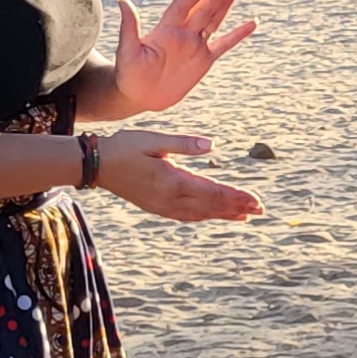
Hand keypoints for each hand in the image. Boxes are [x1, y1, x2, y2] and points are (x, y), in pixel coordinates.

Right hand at [95, 128, 263, 223]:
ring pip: (201, 214)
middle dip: (237, 207)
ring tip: (245, 215)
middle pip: (211, 206)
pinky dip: (205, 216)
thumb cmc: (124, 148)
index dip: (237, 197)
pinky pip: (186, 216)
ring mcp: (162, 206)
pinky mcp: (156, 208)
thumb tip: (212, 145)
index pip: (213, 192)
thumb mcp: (153, 140)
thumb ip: (183, 144)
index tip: (256, 200)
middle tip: (261, 210)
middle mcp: (170, 198)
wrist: (94, 165)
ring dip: (224, 214)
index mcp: (172, 181)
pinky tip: (213, 215)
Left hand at [110, 0, 256, 113]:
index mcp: (166, 30)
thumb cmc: (128, 72)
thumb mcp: (127, 49)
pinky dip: (238, 34)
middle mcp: (183, 34)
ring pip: (215, 19)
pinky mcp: (204, 60)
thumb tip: (123, 1)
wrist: (138, 94)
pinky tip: (252, 23)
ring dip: (226, 3)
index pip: (184, 5)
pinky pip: (224, 44)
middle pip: (205, 8)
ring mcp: (195, 46)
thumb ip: (129, 26)